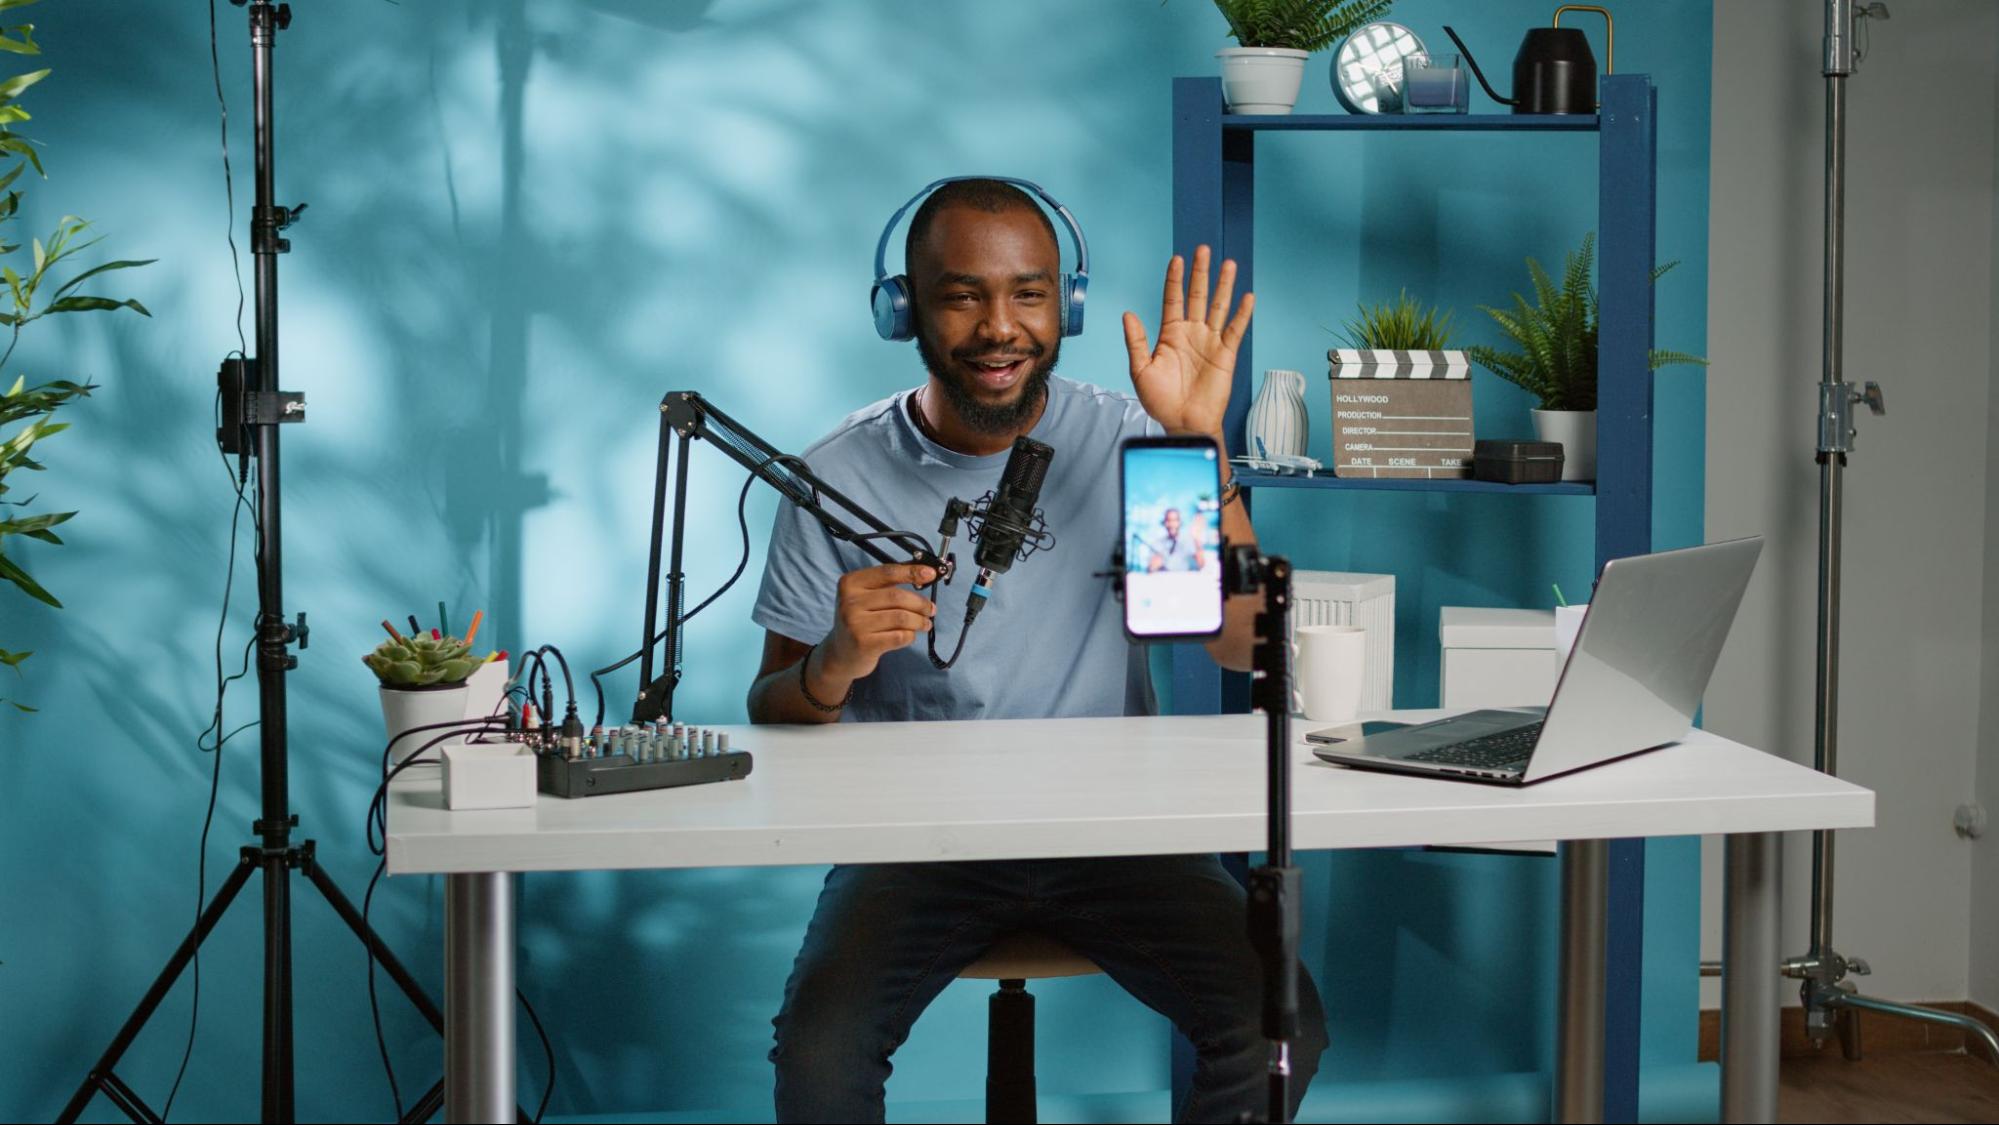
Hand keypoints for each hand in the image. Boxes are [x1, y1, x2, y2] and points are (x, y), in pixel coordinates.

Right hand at [818, 563, 937, 681]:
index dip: (912, 572)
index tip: (931, 574)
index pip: (887, 573)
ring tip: (925, 623)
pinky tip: (910, 635)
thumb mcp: (865, 597)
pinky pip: (900, 636)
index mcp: (850, 583)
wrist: (840, 653)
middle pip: (897, 596)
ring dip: (919, 621)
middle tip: (931, 609)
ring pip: (901, 617)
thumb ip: (888, 586)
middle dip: (920, 603)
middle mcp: (849, 601)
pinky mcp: (864, 644)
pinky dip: (911, 635)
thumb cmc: (860, 621)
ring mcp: (855, 624)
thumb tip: (923, 576)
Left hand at [1121, 245, 1253, 439]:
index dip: (1175, 279)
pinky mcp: (1225, 354)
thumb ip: (1136, 341)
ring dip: (1223, 286)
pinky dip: (1242, 314)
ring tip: (1228, 264)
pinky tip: (1247, 297)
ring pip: (1217, 307)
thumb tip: (1128, 314)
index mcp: (1170, 334)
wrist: (1182, 423)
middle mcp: (1192, 333)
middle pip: (1197, 296)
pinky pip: (1235, 330)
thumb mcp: (1140, 370)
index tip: (1177, 259)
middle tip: (1203, 250)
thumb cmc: (1161, 401)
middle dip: (1200, 273)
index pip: (1173, 299)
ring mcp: (1210, 342)